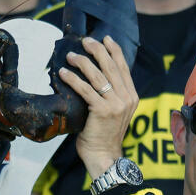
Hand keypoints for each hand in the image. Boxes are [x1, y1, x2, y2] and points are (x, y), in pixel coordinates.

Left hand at [58, 36, 137, 179]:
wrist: (104, 156)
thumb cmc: (104, 135)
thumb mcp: (114, 112)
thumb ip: (111, 96)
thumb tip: (96, 77)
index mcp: (131, 96)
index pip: (123, 67)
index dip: (115, 50)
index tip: (106, 38)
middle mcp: (126, 98)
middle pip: (111, 66)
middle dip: (97, 50)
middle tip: (85, 41)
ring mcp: (115, 104)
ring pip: (98, 75)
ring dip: (82, 62)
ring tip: (70, 55)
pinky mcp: (102, 111)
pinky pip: (85, 89)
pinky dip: (73, 79)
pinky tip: (63, 73)